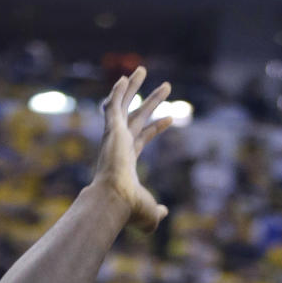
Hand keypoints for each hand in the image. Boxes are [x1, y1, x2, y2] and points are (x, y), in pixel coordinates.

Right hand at [93, 66, 171, 232]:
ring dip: (134, 88)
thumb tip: (164, 213)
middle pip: (137, 117)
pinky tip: (125, 77)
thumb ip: (157, 212)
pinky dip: (119, 91)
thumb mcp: (150, 212)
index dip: (156, 128)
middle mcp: (119, 146)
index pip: (142, 138)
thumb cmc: (131, 210)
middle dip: (150, 102)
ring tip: (142, 69)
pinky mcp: (112, 130)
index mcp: (126, 161)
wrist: (116, 201)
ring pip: (125, 105)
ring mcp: (114, 136)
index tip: (170, 118)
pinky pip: (114, 105)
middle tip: (166, 88)